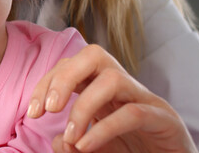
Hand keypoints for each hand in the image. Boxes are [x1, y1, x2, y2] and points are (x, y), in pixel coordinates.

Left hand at [28, 44, 198, 151]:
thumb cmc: (131, 151)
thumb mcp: (91, 147)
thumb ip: (71, 142)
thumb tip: (58, 139)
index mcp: (103, 88)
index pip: (72, 65)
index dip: (47, 83)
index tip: (33, 112)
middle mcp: (124, 88)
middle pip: (94, 55)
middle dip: (64, 77)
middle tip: (48, 109)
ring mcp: (146, 100)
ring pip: (113, 79)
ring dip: (83, 107)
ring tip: (71, 136)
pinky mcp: (165, 120)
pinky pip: (133, 114)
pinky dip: (104, 130)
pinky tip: (86, 145)